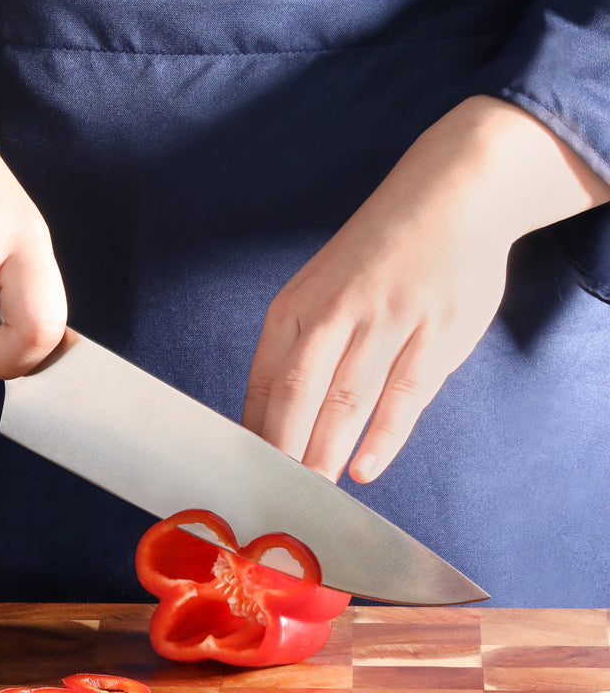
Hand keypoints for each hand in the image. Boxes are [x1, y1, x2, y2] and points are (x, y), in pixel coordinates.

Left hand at [242, 95, 609, 483]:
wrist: (449, 196)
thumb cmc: (373, 257)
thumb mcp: (317, 291)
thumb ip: (296, 351)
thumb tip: (268, 420)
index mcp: (295, 306)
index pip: (263, 382)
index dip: (253, 433)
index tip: (244, 473)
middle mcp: (335, 312)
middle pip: (299, 395)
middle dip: (284, 452)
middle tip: (275, 497)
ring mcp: (388, 320)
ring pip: (347, 400)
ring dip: (326, 453)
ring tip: (313, 494)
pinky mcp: (436, 332)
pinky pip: (404, 395)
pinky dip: (382, 437)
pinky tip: (365, 469)